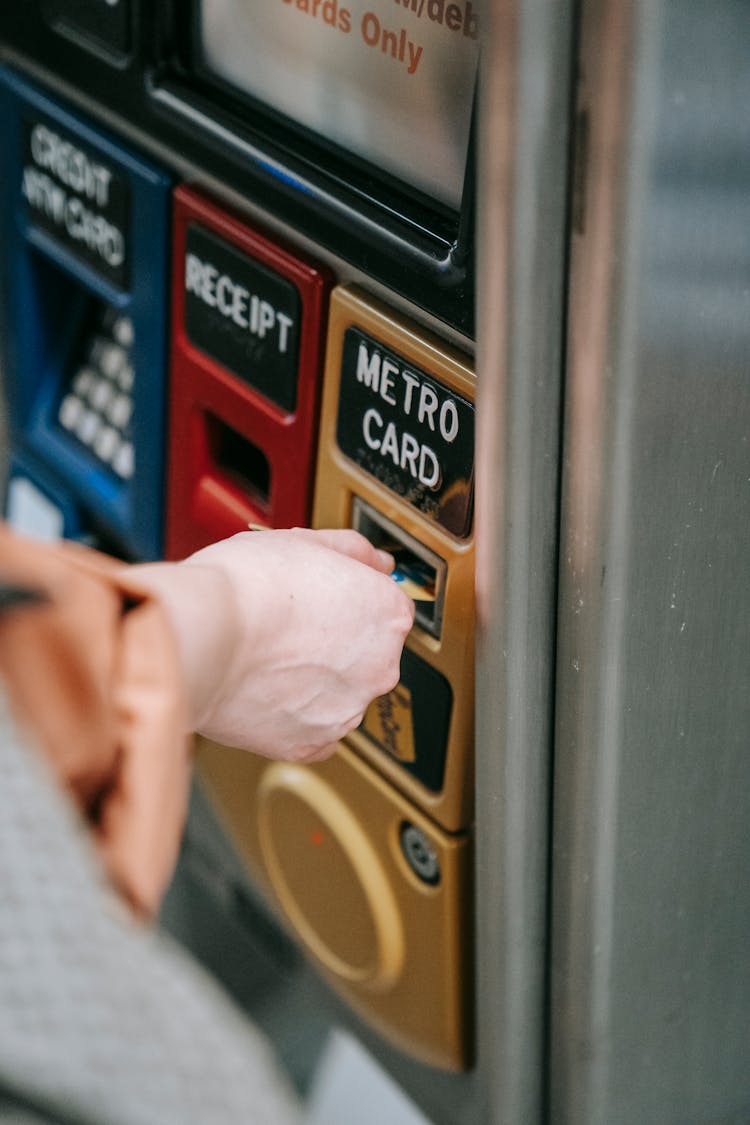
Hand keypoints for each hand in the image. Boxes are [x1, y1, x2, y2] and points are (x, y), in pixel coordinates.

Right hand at [129, 528, 413, 761]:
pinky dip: (294, 716)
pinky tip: (268, 692)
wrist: (198, 636)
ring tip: (269, 656)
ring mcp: (346, 710)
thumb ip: (353, 551)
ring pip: (340, 693)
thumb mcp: (303, 541)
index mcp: (386, 614)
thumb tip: (375, 561)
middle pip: (367, 653)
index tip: (325, 598)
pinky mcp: (309, 744)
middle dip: (335, 642)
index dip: (351, 599)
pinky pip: (313, 731)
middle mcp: (378, 667)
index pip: (386, 607)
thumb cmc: (243, 587)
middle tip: (289, 625)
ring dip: (314, 680)